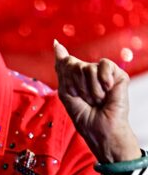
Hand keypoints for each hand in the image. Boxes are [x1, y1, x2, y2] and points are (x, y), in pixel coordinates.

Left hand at [54, 40, 140, 163]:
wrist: (101, 129)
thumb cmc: (84, 115)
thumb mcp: (66, 92)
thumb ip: (62, 69)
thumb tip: (57, 45)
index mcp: (76, 79)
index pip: (65, 62)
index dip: (61, 58)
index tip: (56, 45)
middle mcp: (90, 74)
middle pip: (73, 65)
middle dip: (75, 85)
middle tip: (84, 99)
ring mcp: (104, 74)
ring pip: (87, 67)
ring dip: (88, 88)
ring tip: (96, 99)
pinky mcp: (118, 75)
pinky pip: (104, 65)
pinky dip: (101, 80)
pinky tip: (106, 91)